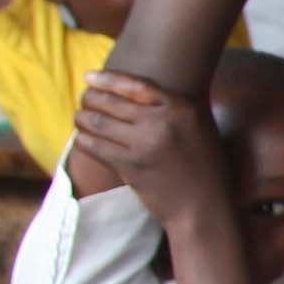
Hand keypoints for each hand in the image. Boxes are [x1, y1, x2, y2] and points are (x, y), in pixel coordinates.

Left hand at [66, 67, 219, 218]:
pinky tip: (81, 137)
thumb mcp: (199, 126)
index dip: (108, 79)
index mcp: (180, 108)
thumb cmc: (204, 165)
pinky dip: (84, 140)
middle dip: (91, 97)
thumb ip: (174, 107)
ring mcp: (143, 145)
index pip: (136, 85)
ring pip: (99, 123)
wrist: (202, 206)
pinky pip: (96, 147)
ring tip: (79, 116)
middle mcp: (160, 122)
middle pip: (113, 102)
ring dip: (83, 117)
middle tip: (84, 98)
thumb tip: (137, 91)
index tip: (90, 77)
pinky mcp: (129, 167)